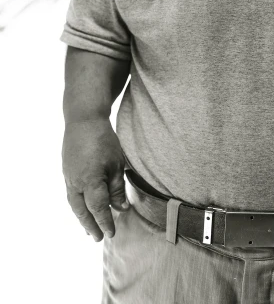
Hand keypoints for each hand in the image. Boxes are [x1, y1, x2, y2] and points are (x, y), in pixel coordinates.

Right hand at [62, 118, 129, 241]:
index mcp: (90, 181)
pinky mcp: (66, 172)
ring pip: (74, 204)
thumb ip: (117, 188)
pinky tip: (82, 209)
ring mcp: (68, 177)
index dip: (105, 222)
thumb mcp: (116, 163)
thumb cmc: (103, 140)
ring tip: (89, 229)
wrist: (83, 120)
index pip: (98, 208)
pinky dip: (77, 206)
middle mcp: (76, 183)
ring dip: (82, 218)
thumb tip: (121, 209)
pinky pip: (71, 195)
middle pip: (82, 211)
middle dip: (91, 225)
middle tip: (98, 238)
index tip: (111, 233)